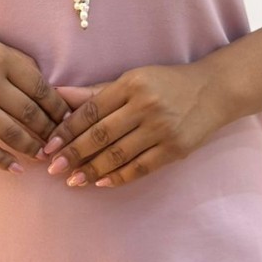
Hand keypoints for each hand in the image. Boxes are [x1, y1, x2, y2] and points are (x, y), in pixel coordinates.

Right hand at [0, 21, 70, 173]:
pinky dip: (1, 160)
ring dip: (31, 147)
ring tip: (43, 156)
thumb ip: (15, 62)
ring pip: (10, 132)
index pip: (41, 89)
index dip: (59, 108)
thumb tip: (44, 86)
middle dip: (49, 131)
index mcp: (1, 58)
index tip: (68, 120)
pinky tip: (15, 168)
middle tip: (60, 142)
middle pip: (30, 113)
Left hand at [44, 63, 223, 187]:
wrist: (212, 91)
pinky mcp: (175, 148)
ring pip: (119, 154)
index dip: (67, 130)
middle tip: (53, 168)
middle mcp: (145, 106)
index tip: (49, 145)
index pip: (91, 110)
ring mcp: (162, 128)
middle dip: (73, 153)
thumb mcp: (131, 79)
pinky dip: (119, 177)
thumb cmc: (165, 83)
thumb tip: (59, 94)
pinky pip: (141, 167)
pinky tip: (101, 183)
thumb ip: (96, 92)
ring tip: (72, 180)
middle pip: (101, 134)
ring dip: (92, 170)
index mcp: (131, 84)